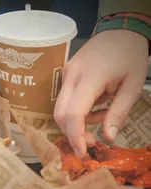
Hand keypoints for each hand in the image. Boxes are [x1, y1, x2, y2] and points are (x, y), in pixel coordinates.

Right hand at [54, 30, 148, 156]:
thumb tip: (107, 137)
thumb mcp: (133, 86)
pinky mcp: (65, 75)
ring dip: (78, 122)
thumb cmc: (130, 56)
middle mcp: (71, 76)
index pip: (73, 113)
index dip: (75, 136)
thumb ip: (119, 113)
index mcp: (90, 77)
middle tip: (93, 141)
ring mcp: (65, 74)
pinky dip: (78, 111)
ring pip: (61, 109)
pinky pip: (65, 100)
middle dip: (73, 133)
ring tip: (101, 117)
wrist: (120, 31)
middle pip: (60, 114)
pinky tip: (95, 107)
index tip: (83, 152)